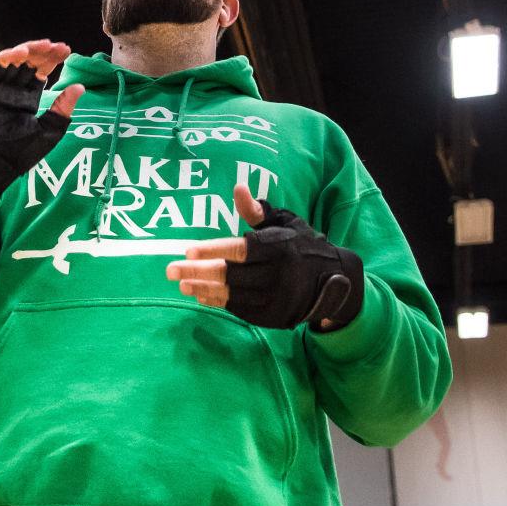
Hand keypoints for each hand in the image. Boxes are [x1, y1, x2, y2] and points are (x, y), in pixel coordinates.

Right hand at [0, 39, 84, 200]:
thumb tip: (80, 87)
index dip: (52, 59)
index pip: (41, 71)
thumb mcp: (48, 131)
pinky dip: (5, 57)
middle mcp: (11, 89)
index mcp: (27, 97)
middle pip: (28, 62)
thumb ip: (62, 109)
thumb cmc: (19, 154)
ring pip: (12, 60)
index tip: (66, 50)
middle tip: (56, 46)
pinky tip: (20, 54)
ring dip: (27, 50)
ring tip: (42, 46)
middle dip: (42, 52)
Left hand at [165, 184, 364, 329]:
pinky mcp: (275, 316)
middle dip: (197, 272)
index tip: (187, 251)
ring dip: (203, 289)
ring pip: (232, 294)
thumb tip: (237, 189)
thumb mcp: (285, 222)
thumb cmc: (302, 245)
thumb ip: (257, 211)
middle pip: (230, 274)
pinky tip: (201, 295)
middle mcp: (278, 274)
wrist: (336, 281)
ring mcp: (277, 298)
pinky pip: (240, 310)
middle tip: (170, 270)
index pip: (239, 250)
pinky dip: (219, 302)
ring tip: (182, 284)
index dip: (212, 250)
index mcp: (278, 247)